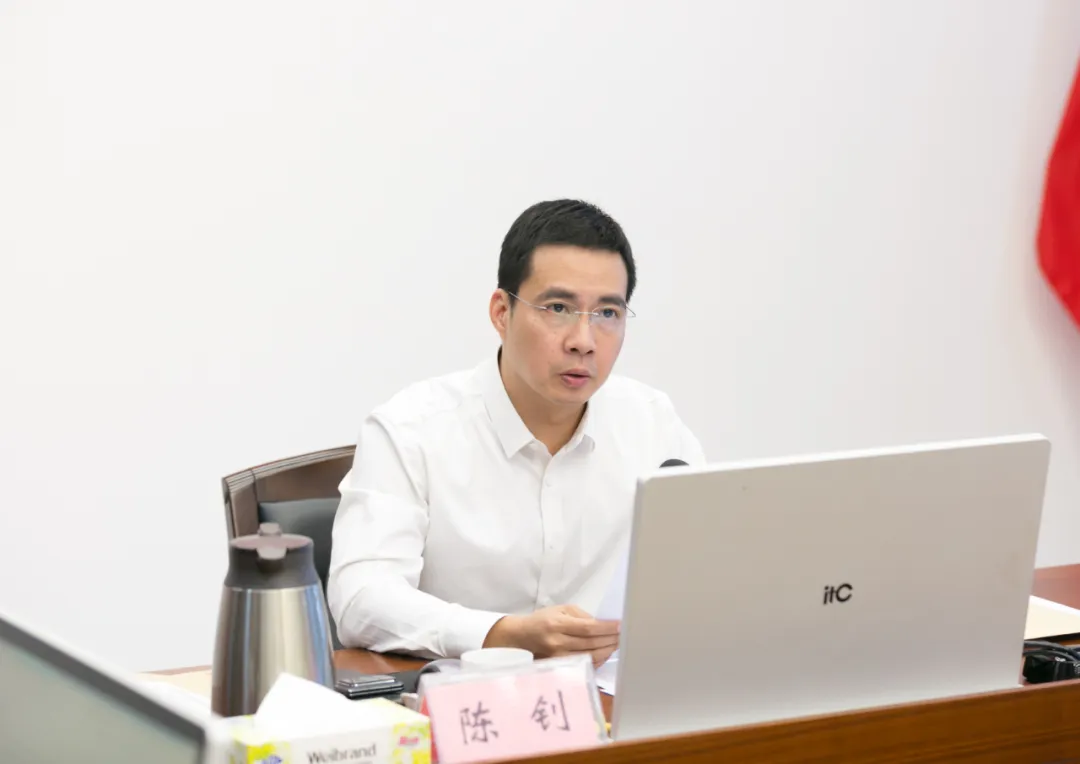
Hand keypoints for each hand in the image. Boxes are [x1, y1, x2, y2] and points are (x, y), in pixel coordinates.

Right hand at [484, 605, 619, 667]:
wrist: (521, 636)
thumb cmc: (542, 620)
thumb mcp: (560, 609)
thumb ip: (581, 615)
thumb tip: (601, 624)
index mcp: (558, 625)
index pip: (588, 628)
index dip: (606, 628)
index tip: (620, 625)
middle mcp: (558, 643)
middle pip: (591, 644)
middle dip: (610, 640)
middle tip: (623, 636)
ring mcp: (558, 657)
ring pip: (589, 656)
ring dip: (606, 651)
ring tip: (616, 644)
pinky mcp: (559, 667)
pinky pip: (583, 665)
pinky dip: (597, 660)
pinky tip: (604, 654)